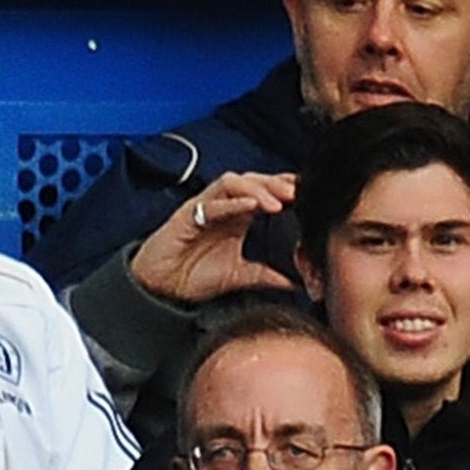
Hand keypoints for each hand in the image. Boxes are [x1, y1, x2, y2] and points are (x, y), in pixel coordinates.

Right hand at [129, 172, 298, 304]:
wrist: (160, 288)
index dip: (286, 190)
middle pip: (254, 181)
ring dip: (258, 188)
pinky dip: (233, 201)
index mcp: (238, 217)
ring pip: (234, 182)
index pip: (266, 192)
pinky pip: (212, 201)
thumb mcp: (240, 276)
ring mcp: (206, 207)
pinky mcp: (188, 214)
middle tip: (298, 194)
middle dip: (277, 184)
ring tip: (277, 202)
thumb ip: (266, 276)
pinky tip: (250, 205)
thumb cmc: (193, 277)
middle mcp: (224, 206)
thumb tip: (297, 283)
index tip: (309, 197)